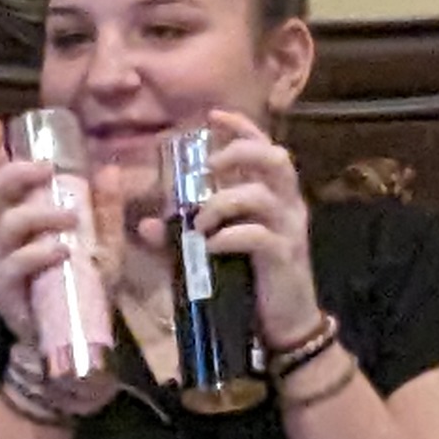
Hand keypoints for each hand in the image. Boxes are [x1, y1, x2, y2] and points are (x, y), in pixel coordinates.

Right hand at [0, 118, 119, 416]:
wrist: (71, 341)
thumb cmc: (83, 289)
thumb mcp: (104, 246)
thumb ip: (106, 211)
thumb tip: (110, 169)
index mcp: (23, 220)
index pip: (1, 180)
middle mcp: (4, 237)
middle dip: (15, 173)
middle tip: (45, 169)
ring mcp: (0, 262)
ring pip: (6, 225)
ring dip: (38, 214)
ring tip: (70, 218)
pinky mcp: (4, 288)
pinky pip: (16, 263)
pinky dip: (39, 253)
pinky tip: (61, 251)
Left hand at [187, 110, 322, 347]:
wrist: (286, 324)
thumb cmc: (254, 279)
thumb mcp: (219, 250)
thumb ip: (187, 234)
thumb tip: (148, 224)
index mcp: (276, 196)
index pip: (265, 147)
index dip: (242, 127)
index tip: (213, 115)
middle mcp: (289, 206)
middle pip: (275, 159)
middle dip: (238, 154)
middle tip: (207, 169)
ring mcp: (290, 230)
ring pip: (261, 195)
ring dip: (222, 202)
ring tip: (199, 222)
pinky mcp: (285, 256)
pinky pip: (258, 235)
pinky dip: (229, 237)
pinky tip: (210, 247)